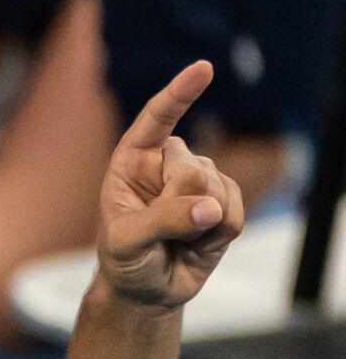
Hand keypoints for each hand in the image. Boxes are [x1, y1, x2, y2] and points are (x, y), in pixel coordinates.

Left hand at [96, 61, 244, 309]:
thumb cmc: (124, 260)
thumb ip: (162, 221)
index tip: (204, 69)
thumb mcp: (126, 243)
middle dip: (178, 203)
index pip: (157, 120)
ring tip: (174, 239)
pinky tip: (197, 244)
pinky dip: (217, 235)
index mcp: (133, 161)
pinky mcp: (224, 204)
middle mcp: (168, 164)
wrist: (146, 290)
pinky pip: (234, 212)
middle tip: (157, 232)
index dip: (179, 94)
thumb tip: (209, 208)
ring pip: (217, 189)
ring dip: (197, 223)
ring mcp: (200, 181)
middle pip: (193, 167)